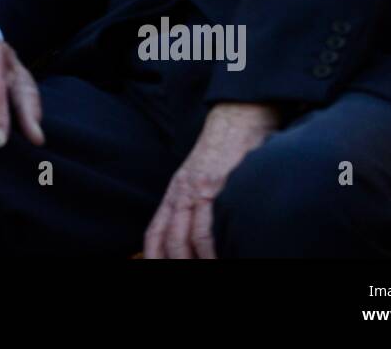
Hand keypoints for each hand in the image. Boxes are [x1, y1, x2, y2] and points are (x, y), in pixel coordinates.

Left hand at [143, 102, 279, 258]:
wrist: (237, 117)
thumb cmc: (223, 148)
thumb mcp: (199, 175)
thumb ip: (193, 201)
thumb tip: (195, 233)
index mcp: (176, 192)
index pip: (156, 231)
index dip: (153, 255)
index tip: (155, 268)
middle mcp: (183, 192)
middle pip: (170, 240)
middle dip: (176, 263)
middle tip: (185, 273)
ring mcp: (200, 191)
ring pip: (187, 238)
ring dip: (196, 261)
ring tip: (208, 268)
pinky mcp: (220, 187)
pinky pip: (210, 228)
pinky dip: (212, 250)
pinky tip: (220, 257)